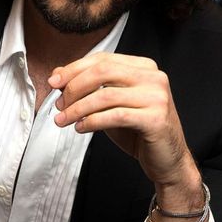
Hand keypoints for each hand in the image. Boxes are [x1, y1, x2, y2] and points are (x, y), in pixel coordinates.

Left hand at [49, 52, 201, 201]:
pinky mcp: (155, 119)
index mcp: (144, 67)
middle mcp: (154, 77)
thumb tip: (58, 75)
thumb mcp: (110, 105)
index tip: (53, 83)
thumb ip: (90, 88)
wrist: (168, 162)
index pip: (103, 59)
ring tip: (62, 120)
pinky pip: (115, 116)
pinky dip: (92, 121)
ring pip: (106, 95)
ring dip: (78, 108)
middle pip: (103, 71)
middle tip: (59, 104)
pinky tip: (80, 128)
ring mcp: (157, 97)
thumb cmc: (138, 132)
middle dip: (74, 87)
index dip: (74, 69)